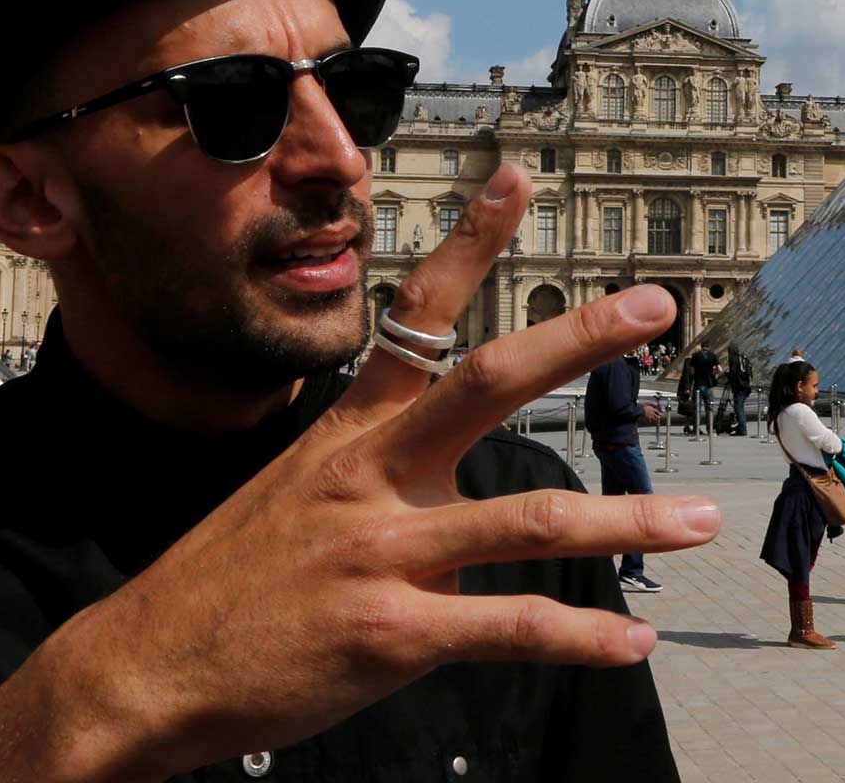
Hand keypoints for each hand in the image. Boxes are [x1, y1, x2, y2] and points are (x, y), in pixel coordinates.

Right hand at [0, 165, 718, 781]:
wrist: (142, 669)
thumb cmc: (232, 578)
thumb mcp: (299, 492)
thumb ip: (386, 474)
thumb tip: (455, 481)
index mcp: (351, 430)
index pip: (417, 314)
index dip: (469, 242)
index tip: (518, 175)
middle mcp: (372, 473)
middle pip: (490, 382)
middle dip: (580, 338)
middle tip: (658, 304)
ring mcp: (382, 551)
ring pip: (531, 522)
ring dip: (628, 519)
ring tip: (701, 519)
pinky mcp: (389, 633)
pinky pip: (508, 628)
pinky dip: (579, 637)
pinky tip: (633, 639)